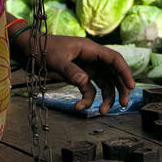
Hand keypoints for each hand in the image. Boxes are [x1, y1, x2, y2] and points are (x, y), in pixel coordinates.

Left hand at [10, 33, 134, 114]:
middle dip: (120, 88)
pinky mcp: (79, 76)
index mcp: (90, 49)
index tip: (131, 86)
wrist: (30, 50)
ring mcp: (86, 67)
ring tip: (103, 112)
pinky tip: (79, 107)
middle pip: (113, 72)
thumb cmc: (44, 49)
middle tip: (123, 104)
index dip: (125, 72)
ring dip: (106, 97)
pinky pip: (89, 89)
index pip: (114, 59)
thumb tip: (85, 82)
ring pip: (104, 83)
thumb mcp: (56, 60)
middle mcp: (92, 58)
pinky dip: (87, 99)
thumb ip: (71, 71)